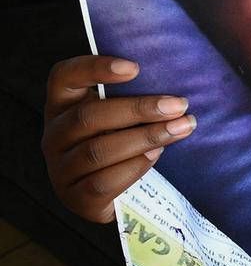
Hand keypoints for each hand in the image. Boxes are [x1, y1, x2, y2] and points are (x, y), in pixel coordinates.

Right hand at [42, 55, 195, 222]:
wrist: (122, 198)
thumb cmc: (125, 145)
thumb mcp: (124, 118)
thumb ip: (134, 97)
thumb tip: (173, 89)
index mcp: (63, 106)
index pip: (64, 77)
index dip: (94, 68)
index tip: (135, 68)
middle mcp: (55, 136)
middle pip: (88, 116)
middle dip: (139, 109)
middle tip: (178, 105)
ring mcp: (60, 169)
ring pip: (97, 150)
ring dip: (145, 137)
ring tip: (180, 128)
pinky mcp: (75, 198)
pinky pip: (102, 182)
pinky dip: (134, 166)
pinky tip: (156, 155)